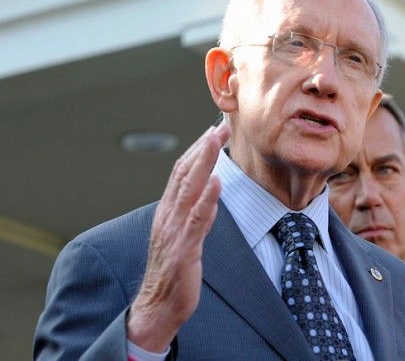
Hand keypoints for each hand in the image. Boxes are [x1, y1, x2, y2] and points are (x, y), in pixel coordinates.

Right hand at [127, 123, 230, 351]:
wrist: (156, 308)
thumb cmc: (172, 274)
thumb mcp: (181, 238)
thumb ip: (192, 214)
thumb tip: (208, 193)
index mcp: (167, 212)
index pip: (181, 173)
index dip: (197, 150)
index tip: (212, 132)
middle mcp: (168, 216)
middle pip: (184, 174)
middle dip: (203, 148)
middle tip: (219, 126)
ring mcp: (174, 231)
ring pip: (188, 189)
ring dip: (203, 162)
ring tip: (215, 141)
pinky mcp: (183, 248)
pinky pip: (196, 219)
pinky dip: (206, 198)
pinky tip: (216, 181)